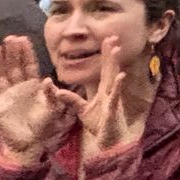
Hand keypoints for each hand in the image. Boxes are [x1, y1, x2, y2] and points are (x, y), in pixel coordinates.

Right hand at [0, 37, 75, 166]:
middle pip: (12, 67)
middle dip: (11, 53)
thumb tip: (48, 80)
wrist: (29, 144)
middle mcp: (16, 87)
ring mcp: (4, 96)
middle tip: (9, 38)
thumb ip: (50, 96)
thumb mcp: (51, 110)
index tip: (23, 38)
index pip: (28, 65)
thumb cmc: (42, 126)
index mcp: (31, 86)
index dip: (25, 52)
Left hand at [52, 37, 153, 157]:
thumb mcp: (83, 110)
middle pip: (110, 69)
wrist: (109, 143)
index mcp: (103, 91)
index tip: (106, 39)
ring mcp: (113, 100)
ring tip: (116, 50)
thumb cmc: (99, 125)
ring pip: (114, 79)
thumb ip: (72, 99)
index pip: (104, 69)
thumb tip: (58, 90)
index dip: (105, 55)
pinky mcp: (113, 111)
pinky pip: (114, 97)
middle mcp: (110, 92)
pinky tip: (120, 76)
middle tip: (112, 36)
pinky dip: (117, 86)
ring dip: (115, 64)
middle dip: (111, 53)